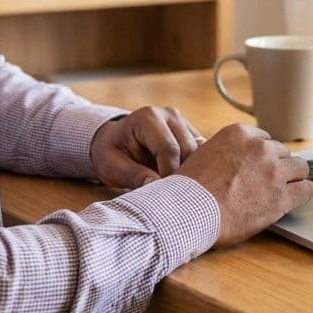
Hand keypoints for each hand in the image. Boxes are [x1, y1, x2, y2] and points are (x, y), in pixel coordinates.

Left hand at [90, 106, 204, 188]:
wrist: (114, 141)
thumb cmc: (110, 154)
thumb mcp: (112, 167)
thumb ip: (134, 176)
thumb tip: (156, 188)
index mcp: (147, 118)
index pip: (168, 149)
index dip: (169, 175)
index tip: (163, 196)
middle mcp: (169, 114)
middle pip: (188, 150)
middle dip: (181, 175)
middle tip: (171, 197)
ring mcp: (182, 121)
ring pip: (199, 152)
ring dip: (190, 173)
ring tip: (177, 191)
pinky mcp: (190, 132)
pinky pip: (202, 153)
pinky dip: (196, 169)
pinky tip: (184, 183)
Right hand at [177, 124, 312, 247]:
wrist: (190, 209)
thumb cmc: (191, 188)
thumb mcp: (203, 153)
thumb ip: (224, 150)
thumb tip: (229, 157)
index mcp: (240, 134)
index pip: (265, 140)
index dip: (262, 157)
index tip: (257, 168)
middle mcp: (260, 148)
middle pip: (283, 153)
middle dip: (276, 167)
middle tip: (267, 183)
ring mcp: (273, 171)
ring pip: (300, 168)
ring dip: (291, 179)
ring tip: (283, 191)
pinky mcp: (281, 197)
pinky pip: (305, 190)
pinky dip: (300, 195)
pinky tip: (292, 201)